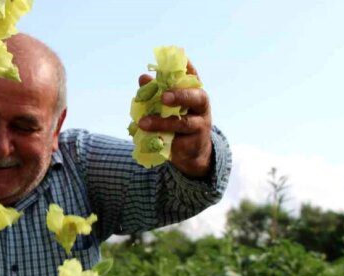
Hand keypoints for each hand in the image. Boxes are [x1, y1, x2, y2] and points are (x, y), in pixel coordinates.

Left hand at [137, 61, 212, 177]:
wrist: (191, 152)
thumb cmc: (178, 121)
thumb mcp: (169, 106)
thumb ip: (157, 91)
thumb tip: (143, 78)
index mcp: (196, 94)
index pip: (194, 78)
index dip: (188, 67)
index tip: (181, 56)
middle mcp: (201, 108)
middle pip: (196, 98)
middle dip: (179, 96)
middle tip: (163, 96)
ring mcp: (199, 127)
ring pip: (182, 123)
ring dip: (161, 122)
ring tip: (142, 123)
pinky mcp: (191, 145)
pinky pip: (175, 141)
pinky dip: (160, 139)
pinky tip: (147, 138)